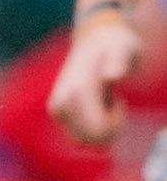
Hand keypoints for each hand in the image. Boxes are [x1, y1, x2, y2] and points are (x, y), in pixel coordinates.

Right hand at [48, 12, 141, 143]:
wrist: (94, 39)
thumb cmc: (114, 45)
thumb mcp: (124, 47)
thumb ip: (120, 60)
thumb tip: (112, 76)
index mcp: (76, 91)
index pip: (97, 132)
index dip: (116, 122)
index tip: (119, 100)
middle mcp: (61, 102)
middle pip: (91, 140)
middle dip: (110, 127)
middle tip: (115, 102)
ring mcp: (56, 109)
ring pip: (84, 141)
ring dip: (102, 127)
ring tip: (105, 101)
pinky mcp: (57, 113)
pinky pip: (79, 137)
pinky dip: (93, 127)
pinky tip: (97, 106)